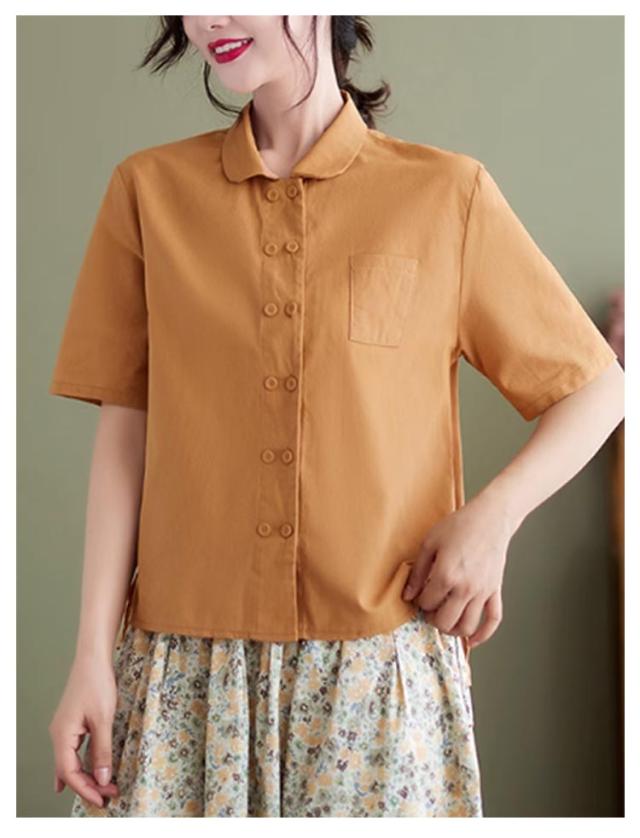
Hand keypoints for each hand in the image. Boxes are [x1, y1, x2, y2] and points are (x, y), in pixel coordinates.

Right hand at [49, 652, 119, 807]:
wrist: (92, 659)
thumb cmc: (97, 684)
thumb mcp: (104, 719)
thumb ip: (102, 750)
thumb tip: (103, 778)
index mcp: (62, 735)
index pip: (70, 773)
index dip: (86, 789)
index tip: (103, 799)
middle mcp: (59, 735)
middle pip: (69, 771)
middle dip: (88, 786)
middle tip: (109, 796)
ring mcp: (63, 729)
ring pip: (70, 762)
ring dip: (86, 777)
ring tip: (102, 790)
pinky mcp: (71, 724)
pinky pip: (72, 752)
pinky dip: (78, 766)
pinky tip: (79, 777)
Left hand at [401, 495, 515, 648]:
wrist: (490, 518)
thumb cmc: (459, 526)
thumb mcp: (429, 543)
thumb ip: (417, 572)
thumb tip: (408, 595)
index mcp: (446, 575)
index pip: (427, 603)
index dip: (419, 601)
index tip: (419, 594)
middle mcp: (466, 588)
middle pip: (445, 621)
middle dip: (433, 619)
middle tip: (429, 610)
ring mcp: (483, 592)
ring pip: (467, 627)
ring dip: (453, 630)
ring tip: (445, 621)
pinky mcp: (495, 591)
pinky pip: (493, 620)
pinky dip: (483, 635)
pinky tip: (472, 640)